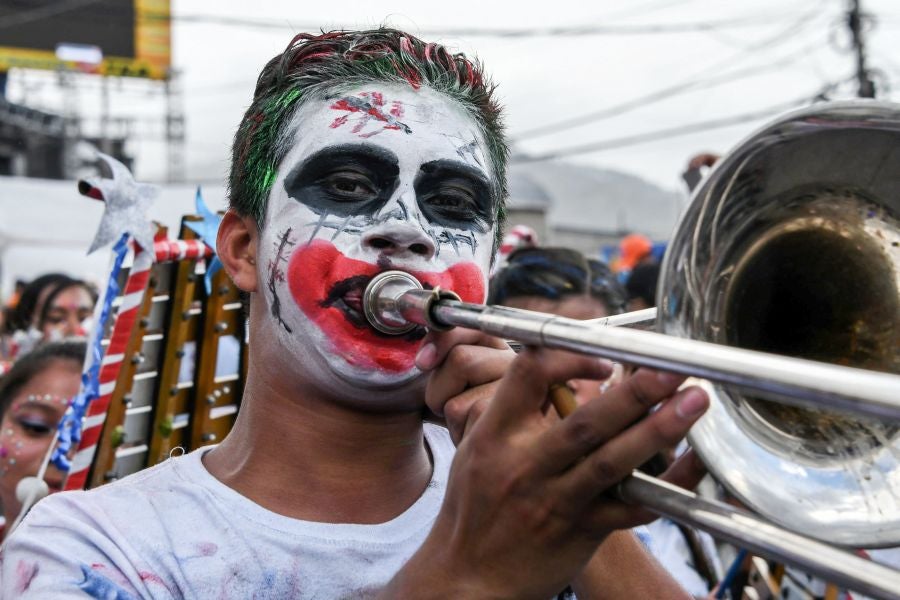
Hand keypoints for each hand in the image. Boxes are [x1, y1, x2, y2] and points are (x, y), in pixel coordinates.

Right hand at [387, 346, 708, 598]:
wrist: (469, 577)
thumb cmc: (474, 508)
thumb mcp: (475, 449)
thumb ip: (510, 411)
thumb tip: (552, 371)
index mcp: (495, 435)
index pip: (528, 375)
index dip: (569, 358)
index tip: (603, 358)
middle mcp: (525, 466)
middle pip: (586, 422)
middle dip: (634, 392)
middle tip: (671, 367)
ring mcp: (555, 502)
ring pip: (613, 463)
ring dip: (659, 430)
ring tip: (695, 402)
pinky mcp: (581, 532)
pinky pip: (632, 508)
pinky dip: (669, 486)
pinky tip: (695, 464)